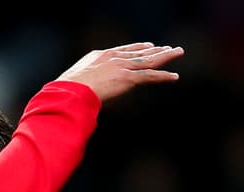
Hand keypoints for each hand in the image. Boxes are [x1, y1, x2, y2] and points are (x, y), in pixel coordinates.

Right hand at [57, 43, 182, 101]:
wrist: (69, 90)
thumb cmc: (66, 90)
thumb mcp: (73, 81)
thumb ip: (83, 83)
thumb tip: (79, 93)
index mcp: (100, 55)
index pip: (124, 50)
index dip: (138, 47)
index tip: (149, 46)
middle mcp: (113, 58)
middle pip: (139, 52)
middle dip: (155, 50)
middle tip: (168, 47)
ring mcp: (121, 67)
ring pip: (148, 61)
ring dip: (165, 56)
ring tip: (178, 52)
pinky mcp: (127, 79)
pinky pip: (149, 76)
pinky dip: (163, 76)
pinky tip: (174, 77)